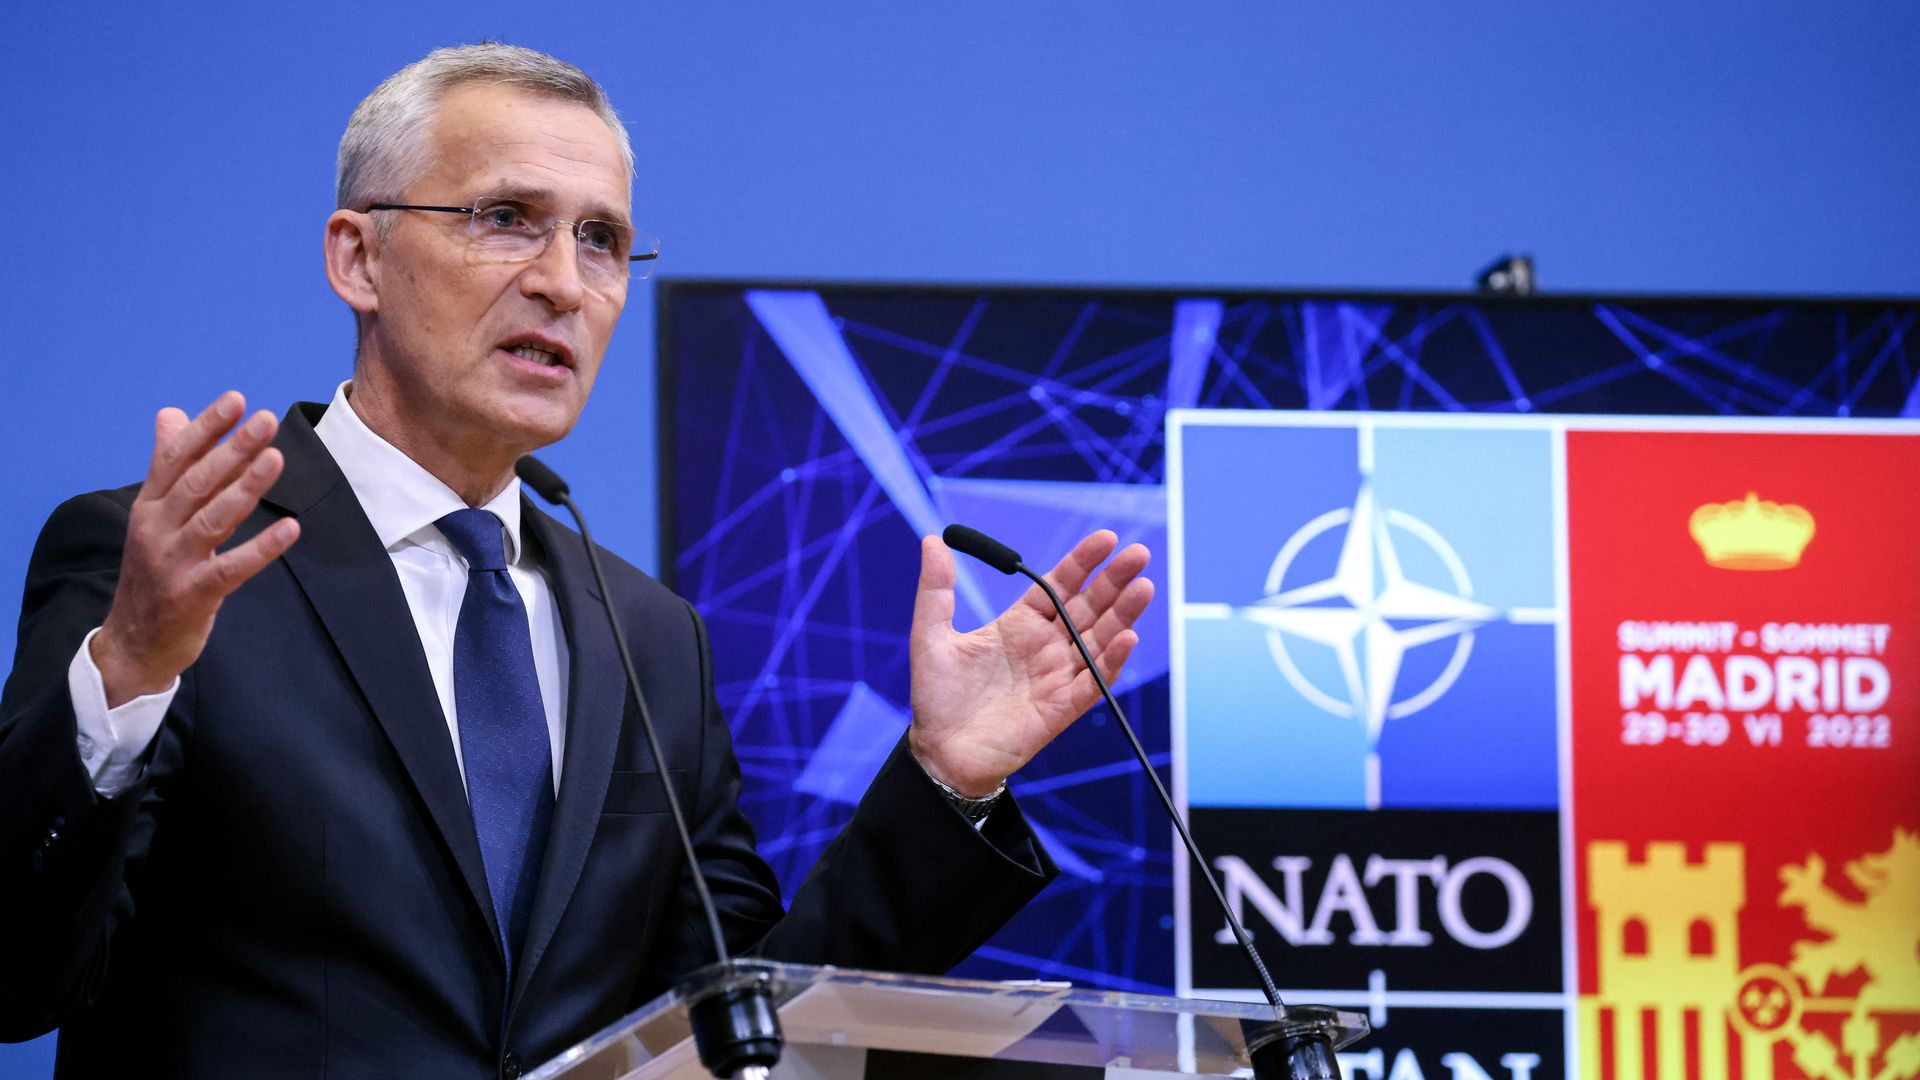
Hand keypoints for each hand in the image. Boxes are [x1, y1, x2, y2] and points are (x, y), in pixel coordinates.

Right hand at [92, 392, 300, 706]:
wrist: (133, 643)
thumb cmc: (153, 572)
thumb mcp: (153, 517)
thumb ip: (166, 466)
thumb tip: (170, 414)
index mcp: (148, 506)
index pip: (176, 458)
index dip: (206, 428)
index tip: (237, 400)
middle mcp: (156, 529)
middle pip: (197, 482)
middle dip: (232, 449)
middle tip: (266, 420)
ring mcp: (173, 563)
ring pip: (213, 518)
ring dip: (246, 488)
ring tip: (276, 459)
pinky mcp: (193, 594)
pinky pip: (232, 567)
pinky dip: (262, 548)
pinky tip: (291, 529)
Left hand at [907, 530, 1153, 796]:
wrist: (940, 753)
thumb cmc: (937, 698)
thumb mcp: (931, 636)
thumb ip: (936, 590)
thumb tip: (931, 540)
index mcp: (1020, 624)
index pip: (1060, 586)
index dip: (1083, 562)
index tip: (1106, 538)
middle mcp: (1045, 646)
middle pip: (1089, 607)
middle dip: (1115, 580)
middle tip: (1139, 553)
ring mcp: (1058, 676)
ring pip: (1099, 639)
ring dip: (1123, 614)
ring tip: (1143, 587)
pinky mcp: (1063, 707)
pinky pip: (1094, 681)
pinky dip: (1111, 660)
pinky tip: (1126, 637)